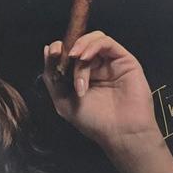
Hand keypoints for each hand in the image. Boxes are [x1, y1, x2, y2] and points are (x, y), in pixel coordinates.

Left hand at [41, 30, 161, 151]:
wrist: (121, 133)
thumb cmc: (95, 121)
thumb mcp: (64, 101)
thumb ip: (53, 78)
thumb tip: (48, 49)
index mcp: (82, 76)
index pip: (68, 54)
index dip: (59, 50)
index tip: (53, 52)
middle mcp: (96, 67)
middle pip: (80, 45)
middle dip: (69, 50)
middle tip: (65, 58)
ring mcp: (110, 63)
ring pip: (93, 39)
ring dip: (80, 46)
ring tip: (76, 59)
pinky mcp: (124, 60)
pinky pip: (106, 42)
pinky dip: (92, 45)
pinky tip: (84, 58)